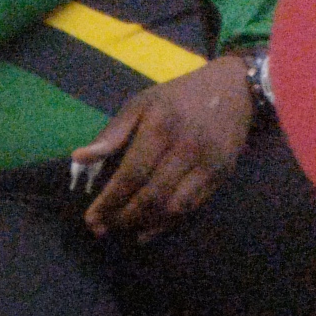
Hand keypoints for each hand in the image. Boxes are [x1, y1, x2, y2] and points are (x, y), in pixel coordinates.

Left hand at [73, 58, 252, 237]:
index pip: (130, 176)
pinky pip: (192, 206)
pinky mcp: (222, 173)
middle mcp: (187, 148)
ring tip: (123, 229)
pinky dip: (167, 222)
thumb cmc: (180, 96)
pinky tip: (148, 229)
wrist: (237, 87)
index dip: (109, 201)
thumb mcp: (142, 104)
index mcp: (162, 128)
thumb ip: (111, 133)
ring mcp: (208, 163)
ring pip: (172, 207)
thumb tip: (78, 158)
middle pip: (150, 197)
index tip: (90, 218)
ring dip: (144, 224)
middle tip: (102, 228)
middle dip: (122, 218)